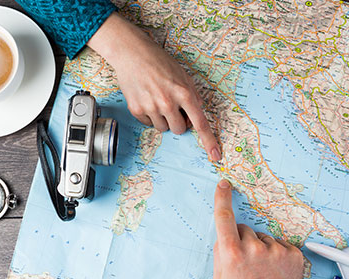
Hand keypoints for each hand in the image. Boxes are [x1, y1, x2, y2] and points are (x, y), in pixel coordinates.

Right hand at [87, 13, 220, 161]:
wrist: (132, 53)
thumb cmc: (159, 62)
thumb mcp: (183, 75)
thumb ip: (193, 96)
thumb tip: (195, 117)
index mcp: (184, 93)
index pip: (200, 123)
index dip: (209, 141)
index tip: (215, 155)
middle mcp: (168, 103)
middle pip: (179, 130)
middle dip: (178, 122)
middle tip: (172, 107)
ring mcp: (151, 107)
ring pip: (163, 129)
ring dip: (163, 119)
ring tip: (157, 100)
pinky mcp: (136, 110)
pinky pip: (148, 124)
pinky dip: (149, 116)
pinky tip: (147, 99)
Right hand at [211, 180, 312, 278]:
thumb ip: (220, 255)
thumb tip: (224, 236)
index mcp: (232, 255)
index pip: (224, 218)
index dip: (221, 198)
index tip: (224, 185)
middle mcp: (254, 248)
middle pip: (244, 230)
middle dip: (242, 241)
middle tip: (246, 265)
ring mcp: (276, 250)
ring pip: (263, 238)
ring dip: (261, 250)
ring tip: (263, 273)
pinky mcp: (293, 253)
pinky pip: (280, 245)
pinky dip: (277, 256)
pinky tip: (276, 273)